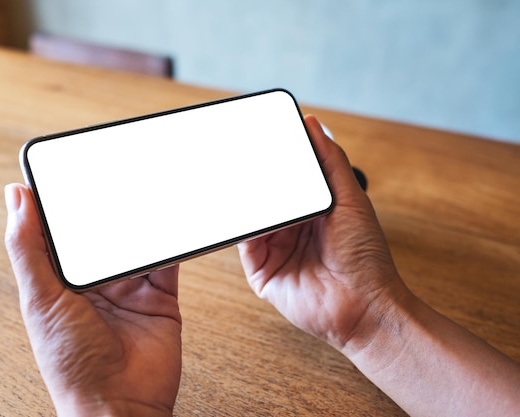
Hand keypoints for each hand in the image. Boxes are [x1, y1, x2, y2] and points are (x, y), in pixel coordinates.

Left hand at [4, 184, 180, 416]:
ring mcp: (129, 288)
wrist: (121, 406)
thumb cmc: (72, 364)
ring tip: (147, 187)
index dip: (66, 200)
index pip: (63, 230)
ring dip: (143, 219)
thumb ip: (29, 248)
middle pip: (104, 232)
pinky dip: (172, 242)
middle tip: (116, 170)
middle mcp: (96, 282)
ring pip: (137, 242)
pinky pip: (167, 261)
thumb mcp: (42, 300)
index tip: (71, 168)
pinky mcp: (160, 297)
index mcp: (61, 279)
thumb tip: (16, 196)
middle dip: (110, 204)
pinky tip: (173, 221)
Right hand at [238, 115, 408, 351]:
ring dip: (246, 199)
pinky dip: (244, 225)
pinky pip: (245, 241)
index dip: (275, 158)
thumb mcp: (350, 198)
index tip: (263, 136)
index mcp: (312, 209)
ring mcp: (274, 248)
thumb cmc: (365, 256)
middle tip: (242, 153)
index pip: (286, 177)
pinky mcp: (261, 270)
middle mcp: (290, 227)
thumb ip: (330, 160)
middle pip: (265, 195)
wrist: (363, 306)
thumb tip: (312, 123)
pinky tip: (249, 211)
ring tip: (239, 177)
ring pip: (251, 216)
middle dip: (254, 177)